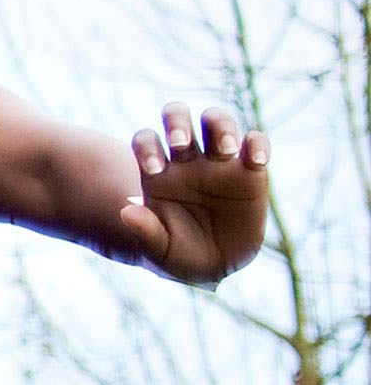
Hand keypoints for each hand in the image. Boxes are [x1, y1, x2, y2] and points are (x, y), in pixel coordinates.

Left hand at [118, 102, 270, 284]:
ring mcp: (219, 163)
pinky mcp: (250, 171)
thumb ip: (144, 231)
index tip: (154, 169)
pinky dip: (258, 143)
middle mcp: (186, 161)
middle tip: (180, 143)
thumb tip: (126, 212)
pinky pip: (255, 142)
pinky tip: (255, 161)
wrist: (215, 266)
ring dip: (219, 125)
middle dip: (177, 121)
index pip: (146, 141)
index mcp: (158, 173)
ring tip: (224, 150)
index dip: (146, 146)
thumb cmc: (179, 255)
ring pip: (216, 121)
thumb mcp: (159, 250)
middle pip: (178, 118)